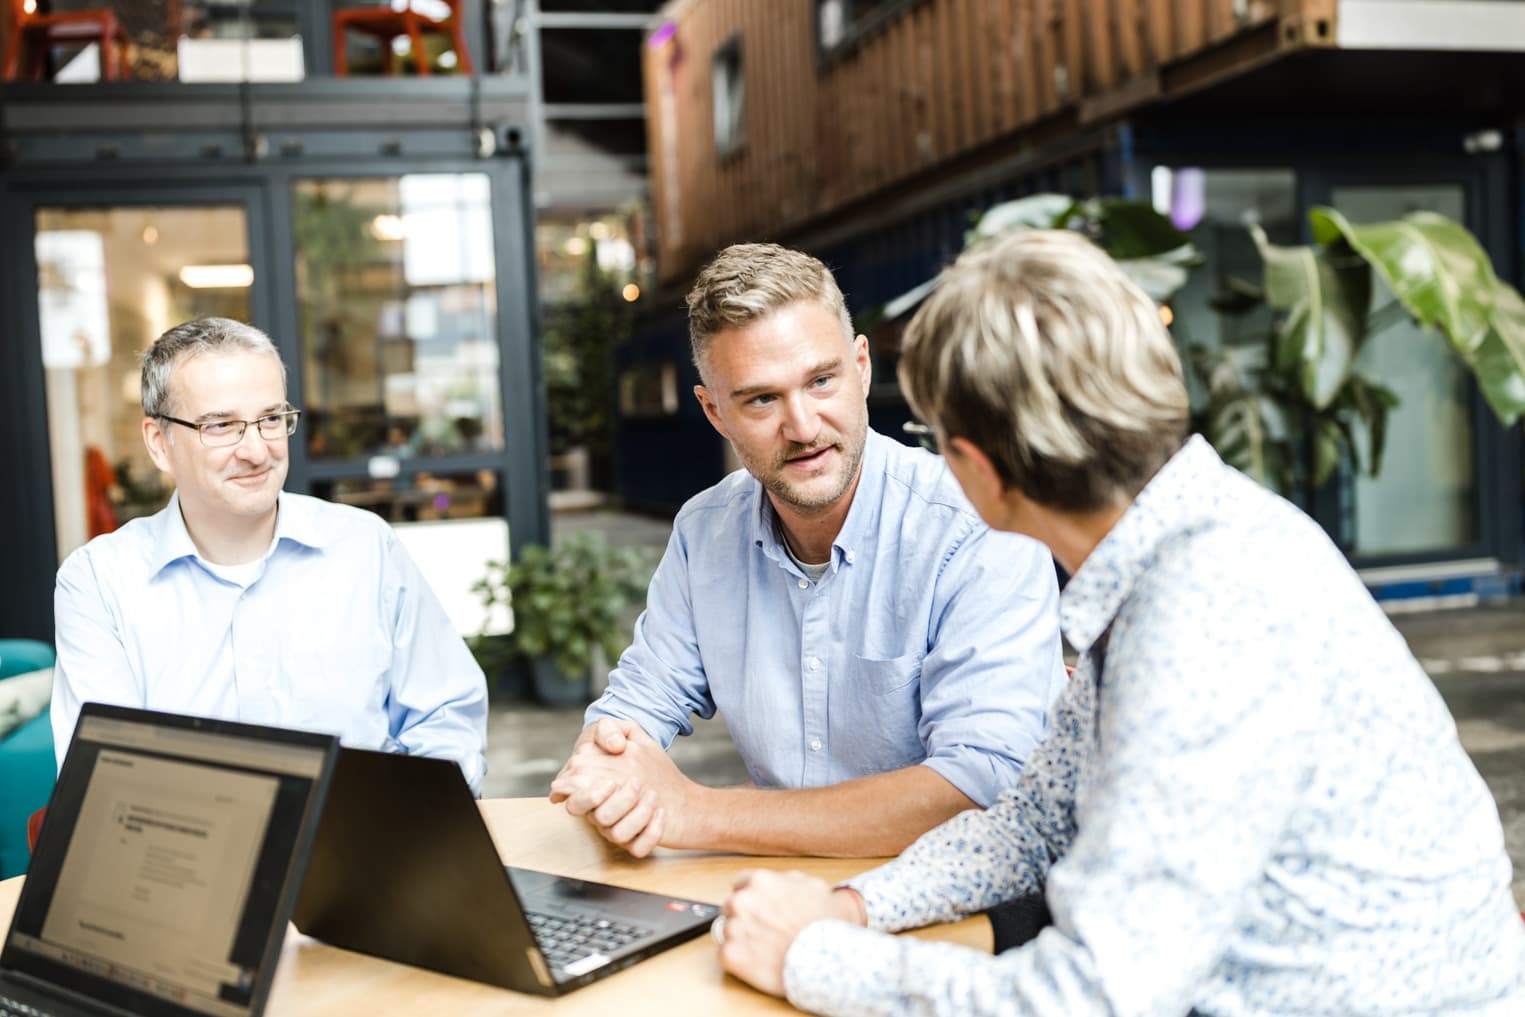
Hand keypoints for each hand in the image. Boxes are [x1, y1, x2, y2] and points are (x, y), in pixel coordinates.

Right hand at [548, 720, 694, 854]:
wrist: (676, 787)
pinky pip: (639, 849)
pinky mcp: (638, 842)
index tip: (611, 780)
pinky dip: (652, 832)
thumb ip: (610, 730)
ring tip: (653, 795)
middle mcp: (601, 812)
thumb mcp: (626, 734)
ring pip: (618, 835)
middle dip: (615, 802)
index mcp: (591, 789)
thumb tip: (613, 745)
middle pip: (596, 818)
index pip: (573, 799)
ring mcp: (619, 829)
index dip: (588, 793)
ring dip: (639, 813)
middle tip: (636, 783)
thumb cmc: (642, 760)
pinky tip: (661, 813)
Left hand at [716, 871, 865, 997]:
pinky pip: (725, 955)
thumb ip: (788, 880)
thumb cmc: (826, 923)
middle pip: (731, 907)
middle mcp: (742, 901)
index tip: (761, 910)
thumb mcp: (814, 885)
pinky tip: (758, 963)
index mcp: (759, 880)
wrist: (829, 959)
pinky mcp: (731, 955)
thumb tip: (782, 882)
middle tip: (765, 932)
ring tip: (765, 950)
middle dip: (745, 918)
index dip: (753, 898)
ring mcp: (733, 928)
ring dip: (742, 939)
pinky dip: (739, 961)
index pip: (741, 884)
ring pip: (728, 932)